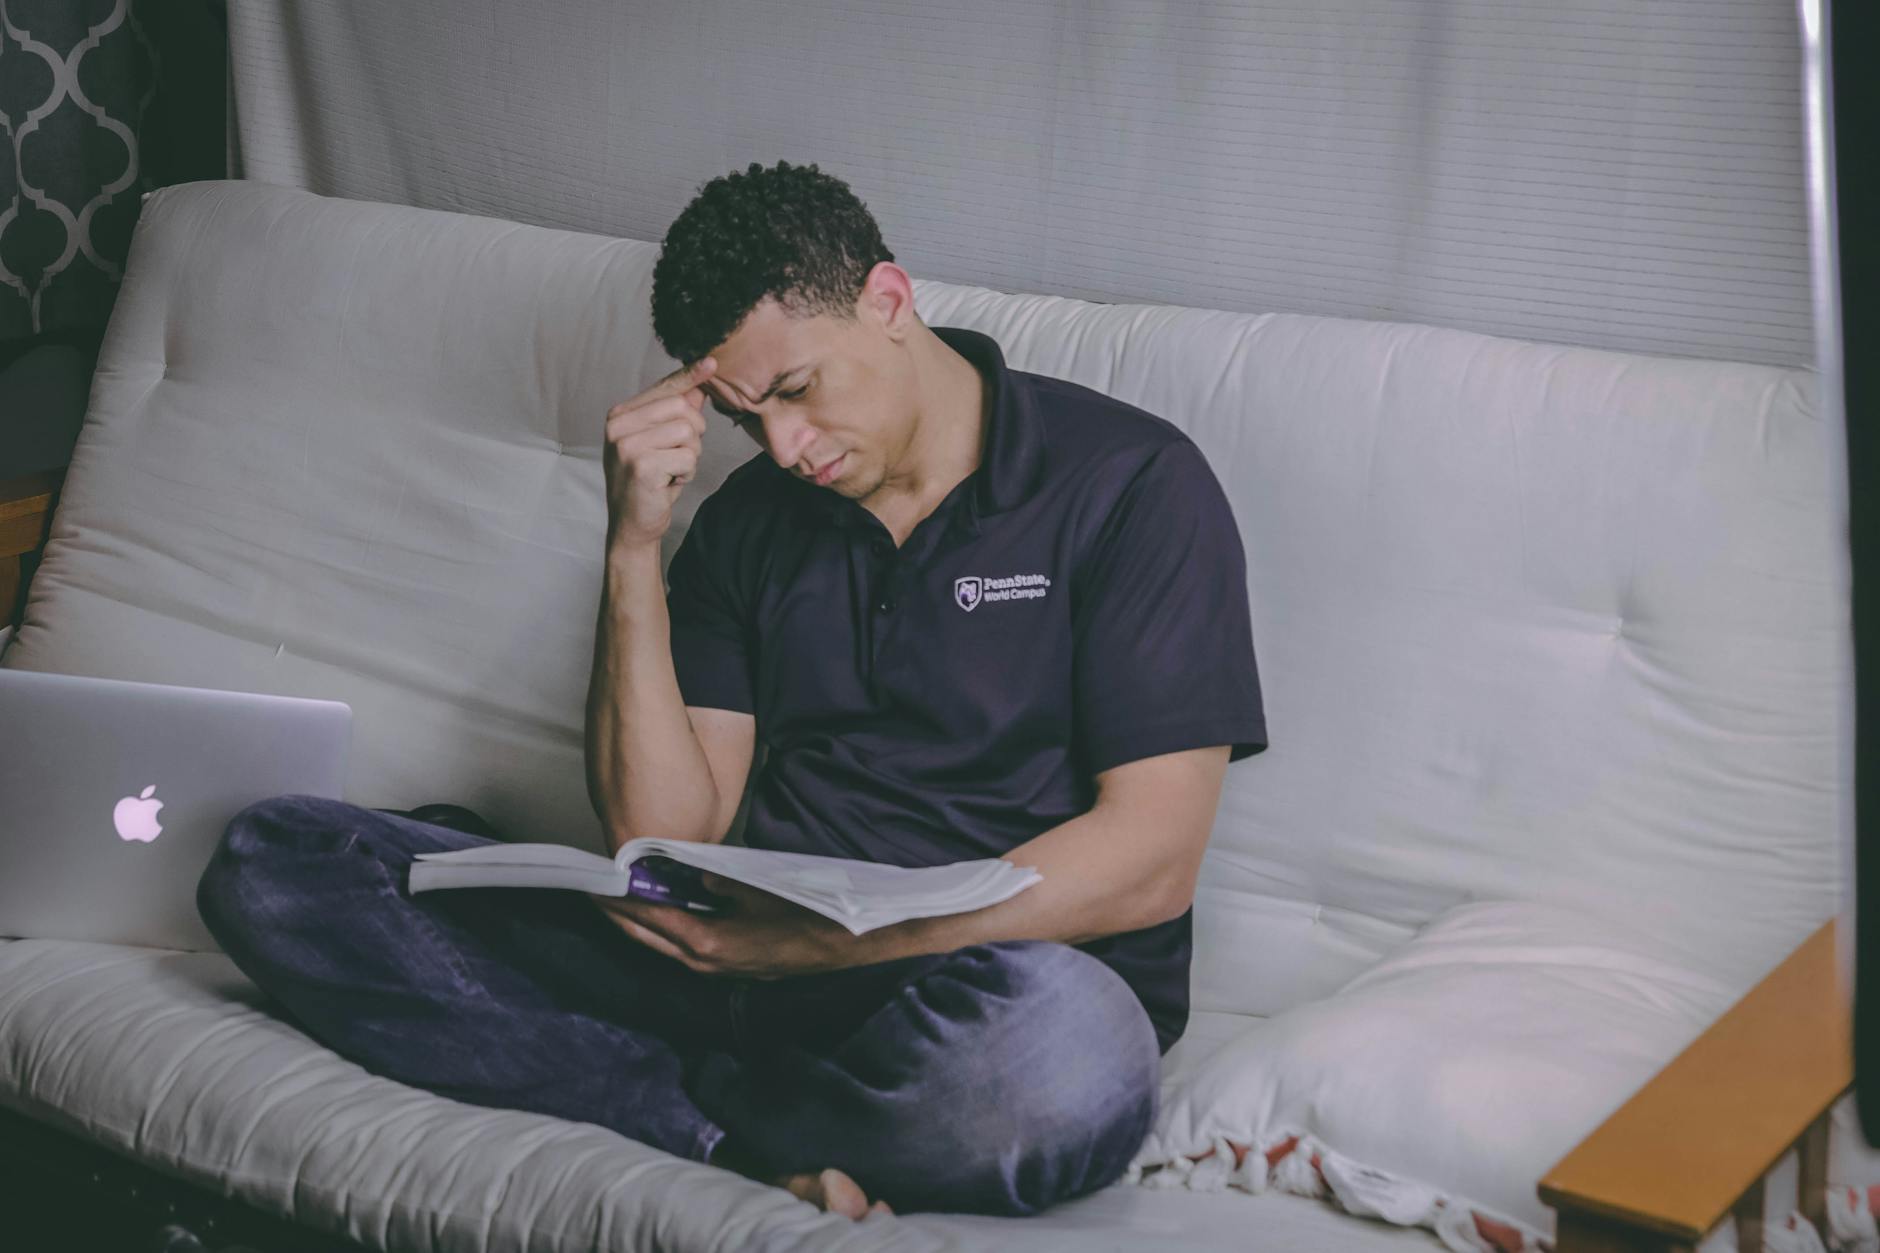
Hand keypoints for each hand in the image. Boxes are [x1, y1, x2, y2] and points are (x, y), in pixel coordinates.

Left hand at [587, 873, 861, 977]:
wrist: (836, 946)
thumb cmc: (799, 916)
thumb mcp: (754, 888)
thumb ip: (717, 882)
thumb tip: (694, 878)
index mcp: (705, 941)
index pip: (648, 918)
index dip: (620, 901)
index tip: (597, 885)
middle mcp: (702, 962)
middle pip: (646, 939)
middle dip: (619, 916)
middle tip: (597, 893)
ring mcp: (715, 970)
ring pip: (664, 947)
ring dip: (641, 926)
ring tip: (623, 903)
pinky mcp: (728, 968)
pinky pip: (684, 951)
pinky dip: (666, 933)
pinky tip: (665, 918)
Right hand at [602, 356, 716, 550]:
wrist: (632, 525)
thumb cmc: (649, 482)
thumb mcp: (661, 443)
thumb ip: (675, 414)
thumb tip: (699, 386)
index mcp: (621, 415)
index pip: (663, 388)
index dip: (690, 376)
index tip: (711, 361)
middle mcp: (618, 425)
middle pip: (682, 408)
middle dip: (693, 435)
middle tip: (677, 457)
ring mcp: (627, 444)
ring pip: (688, 433)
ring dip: (690, 457)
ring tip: (670, 471)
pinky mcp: (641, 465)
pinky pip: (687, 457)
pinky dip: (686, 474)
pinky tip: (667, 484)